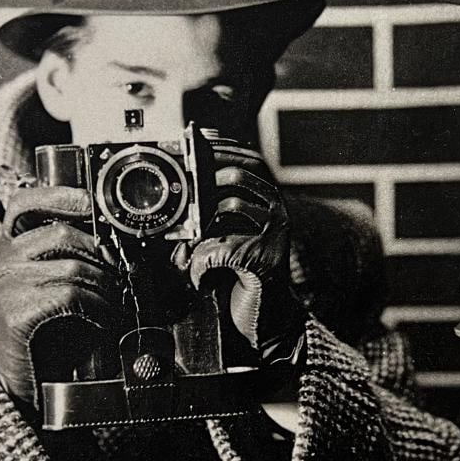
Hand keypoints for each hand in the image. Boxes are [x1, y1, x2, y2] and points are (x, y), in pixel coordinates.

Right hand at [0, 186, 118, 412]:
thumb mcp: (59, 279)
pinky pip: (71, 297)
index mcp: (13, 243)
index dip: (59, 196)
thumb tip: (119, 238)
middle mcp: (5, 259)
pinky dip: (98, 307)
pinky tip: (105, 318)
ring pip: (73, 267)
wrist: (23, 373)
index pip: (24, 203)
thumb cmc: (50, 320)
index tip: (91, 201)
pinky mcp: (16, 312)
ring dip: (107, 285)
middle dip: (103, 251)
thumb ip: (75, 254)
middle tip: (125, 270)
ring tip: (119, 300)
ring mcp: (7, 285)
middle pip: (63, 235)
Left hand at [173, 144, 304, 365]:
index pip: (249, 160)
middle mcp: (277, 212)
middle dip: (207, 181)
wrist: (266, 318)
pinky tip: (201, 279)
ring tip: (191, 253)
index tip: (196, 143)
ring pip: (227, 208)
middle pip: (239, 176)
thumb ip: (214, 214)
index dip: (222, 149)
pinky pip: (218, 249)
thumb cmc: (243, 275)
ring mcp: (274, 233)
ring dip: (199, 232)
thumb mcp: (228, 237)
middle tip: (186, 198)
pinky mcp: (263, 257)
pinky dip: (200, 266)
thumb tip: (182, 195)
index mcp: (269, 201)